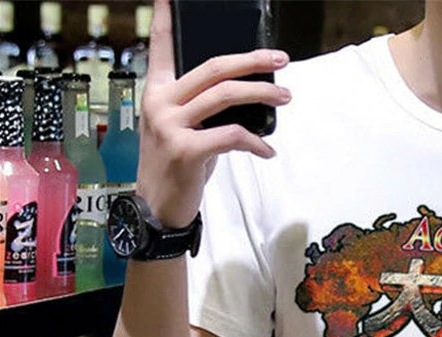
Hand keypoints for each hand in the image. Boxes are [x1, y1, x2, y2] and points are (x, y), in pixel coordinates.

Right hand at [136, 0, 292, 226]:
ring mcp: (170, 125)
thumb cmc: (176, 170)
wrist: (157, 210)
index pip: (162, 47)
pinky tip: (267, 151)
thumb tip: (244, 97)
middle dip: (252, 61)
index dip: (169, 21)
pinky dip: (256, 143)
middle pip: (213, 67)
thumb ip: (202, 110)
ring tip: (284, 98)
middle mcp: (160, 103)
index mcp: (156, 92)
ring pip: (226, 96)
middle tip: (280, 60)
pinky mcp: (186, 150)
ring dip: (262, 95)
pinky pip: (232, 136)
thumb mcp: (182, 131)